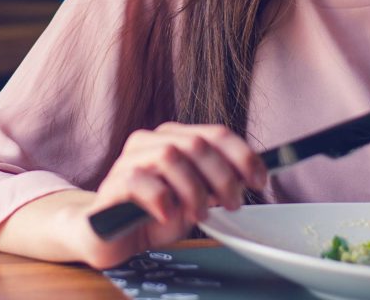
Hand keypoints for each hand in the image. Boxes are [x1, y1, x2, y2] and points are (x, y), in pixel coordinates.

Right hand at [74, 123, 265, 267]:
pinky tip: (168, 216)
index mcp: (174, 138)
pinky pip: (140, 180)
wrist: (110, 236)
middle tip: (231, 205)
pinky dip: (162, 199)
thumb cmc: (155, 214)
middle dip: (222, 177)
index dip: (242, 155)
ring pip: (170, 156)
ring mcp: (128, 159)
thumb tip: (248, 178)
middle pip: (197, 144)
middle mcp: (150, 141)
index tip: (259, 181)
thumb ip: (215, 185)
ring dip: (193, 190)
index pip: (216, 133)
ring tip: (198, 215)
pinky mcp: (112, 183)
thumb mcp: (194, 199)